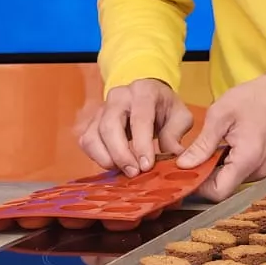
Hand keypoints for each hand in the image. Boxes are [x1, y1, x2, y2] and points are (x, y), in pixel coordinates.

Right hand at [78, 78, 192, 176]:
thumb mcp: (179, 116)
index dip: (142, 144)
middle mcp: (118, 96)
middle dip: (121, 154)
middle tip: (134, 173)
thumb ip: (175, 134)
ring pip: (93, 135)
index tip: (147, 166)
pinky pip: (86, 142)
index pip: (139, 118)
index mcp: (143, 91)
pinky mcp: (92, 122)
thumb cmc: (164, 107)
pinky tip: (114, 165)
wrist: (148, 96)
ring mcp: (102, 108)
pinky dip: (97, 157)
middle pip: (110, 126)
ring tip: (124, 171)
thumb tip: (173, 156)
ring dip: (107, 158)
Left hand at [177, 66, 265, 201]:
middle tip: (187, 159)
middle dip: (202, 176)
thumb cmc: (251, 99)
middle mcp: (256, 171)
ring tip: (202, 151)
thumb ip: (202, 145)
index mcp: (247, 160)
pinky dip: (221, 165)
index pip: (218, 192)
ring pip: (227, 181)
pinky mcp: (257, 165)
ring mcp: (258, 169)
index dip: (197, 186)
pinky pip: (235, 173)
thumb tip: (183, 165)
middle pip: (222, 188)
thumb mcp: (219, 116)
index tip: (183, 172)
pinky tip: (216, 149)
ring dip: (211, 170)